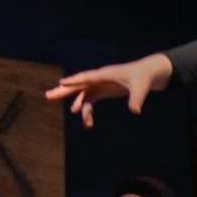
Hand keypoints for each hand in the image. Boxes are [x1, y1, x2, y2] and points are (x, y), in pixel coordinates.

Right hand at [44, 53, 172, 128]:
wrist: (148, 75)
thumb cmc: (143, 78)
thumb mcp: (141, 88)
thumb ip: (137, 99)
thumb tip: (135, 111)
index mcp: (106, 74)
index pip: (88, 76)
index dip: (75, 80)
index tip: (62, 82)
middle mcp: (100, 78)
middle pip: (79, 84)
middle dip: (65, 90)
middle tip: (49, 96)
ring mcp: (100, 85)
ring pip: (83, 94)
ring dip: (77, 104)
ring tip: (75, 115)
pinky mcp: (103, 91)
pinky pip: (90, 100)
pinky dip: (87, 109)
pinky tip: (86, 122)